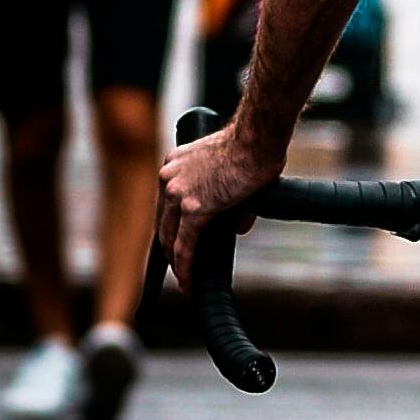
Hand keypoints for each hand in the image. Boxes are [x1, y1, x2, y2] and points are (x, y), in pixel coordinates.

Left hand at [155, 101, 276, 293]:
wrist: (256, 138)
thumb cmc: (251, 146)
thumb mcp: (229, 168)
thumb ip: (228, 199)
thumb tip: (237, 227)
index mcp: (174, 164)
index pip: (165, 204)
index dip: (170, 226)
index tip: (175, 241)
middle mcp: (169, 178)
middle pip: (163, 222)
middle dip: (169, 247)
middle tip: (179, 265)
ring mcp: (178, 193)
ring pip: (169, 237)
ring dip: (176, 261)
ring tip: (184, 278)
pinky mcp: (194, 208)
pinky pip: (185, 245)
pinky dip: (184, 266)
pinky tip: (188, 280)